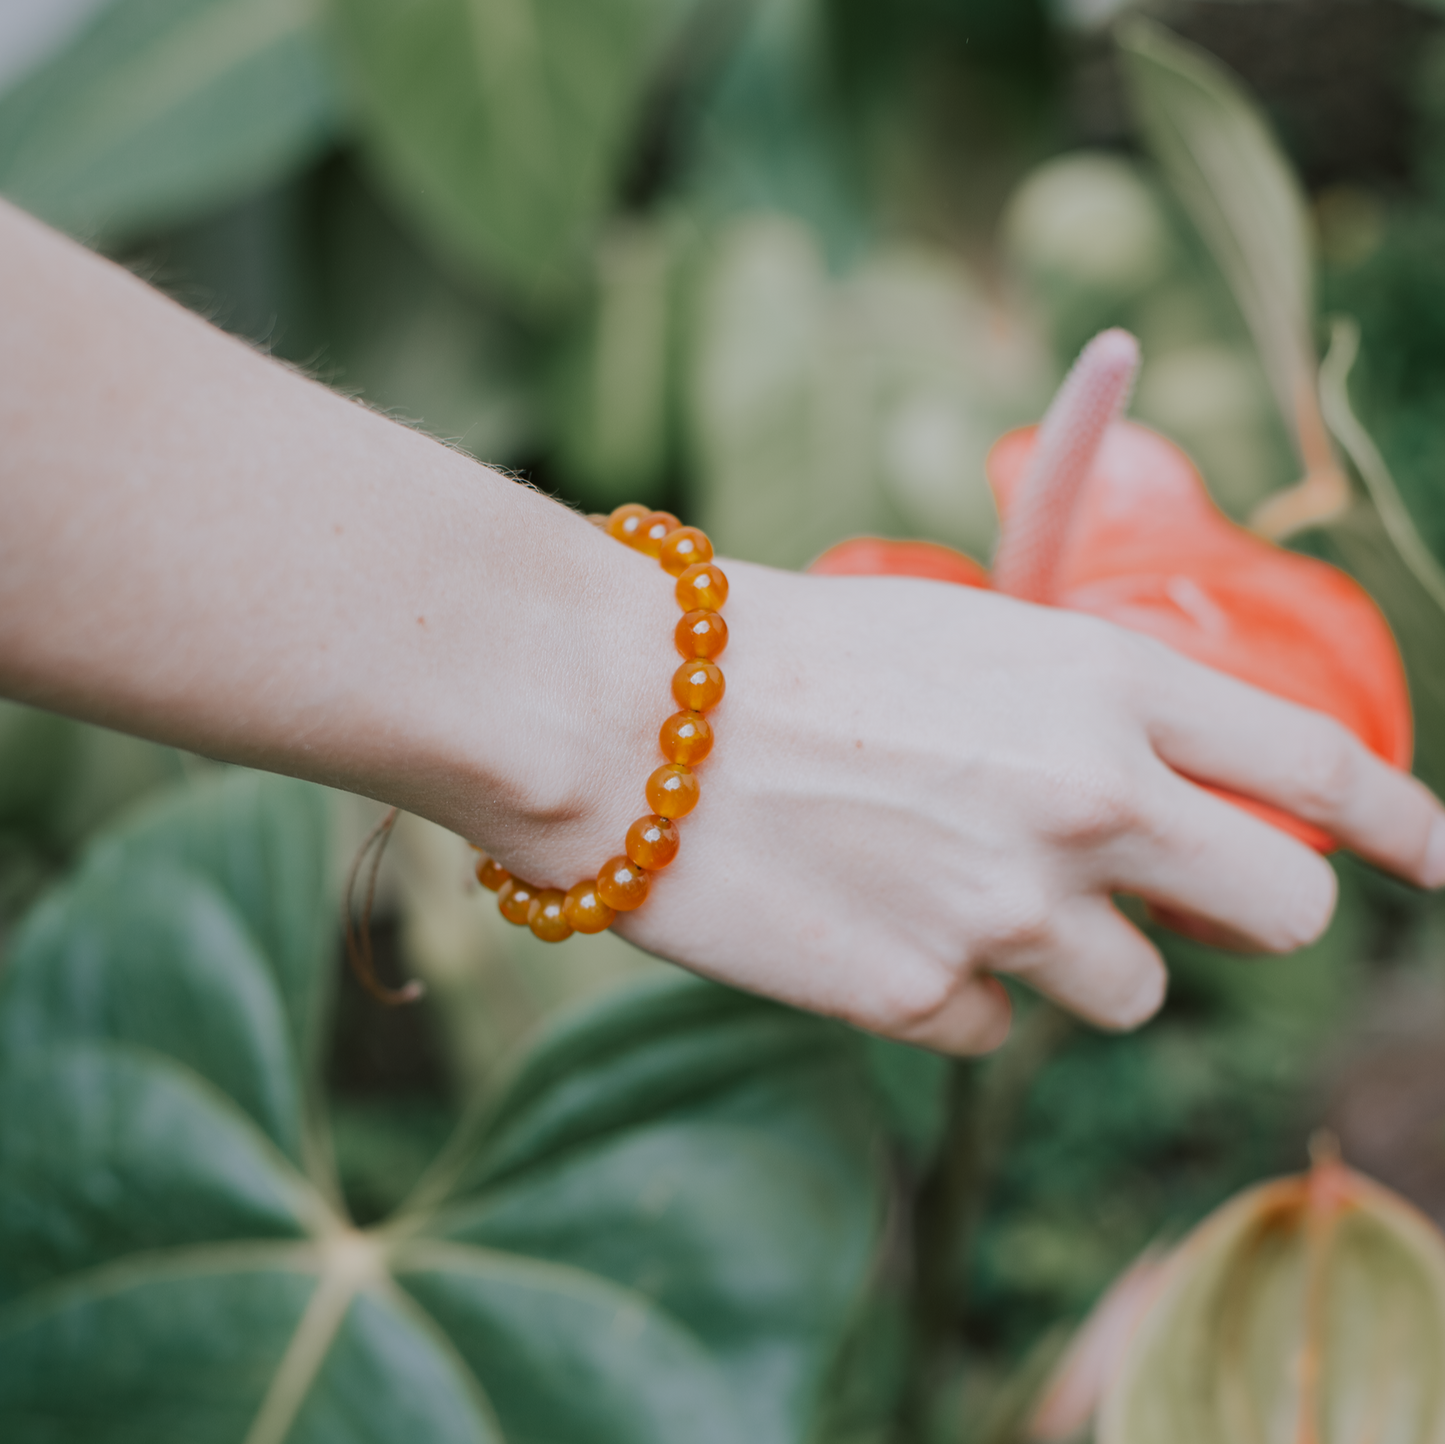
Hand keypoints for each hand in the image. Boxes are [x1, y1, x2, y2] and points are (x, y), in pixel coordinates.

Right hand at [510, 554, 1444, 1054]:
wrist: (622, 710)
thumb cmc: (774, 647)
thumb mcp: (959, 638)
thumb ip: (1077, 718)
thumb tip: (1152, 797)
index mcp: (1103, 682)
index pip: (1314, 761)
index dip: (1406, 821)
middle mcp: (1089, 800)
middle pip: (1275, 912)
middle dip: (1237, 910)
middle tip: (1162, 895)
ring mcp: (1010, 911)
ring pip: (1128, 991)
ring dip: (1064, 952)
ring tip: (940, 882)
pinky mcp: (923, 996)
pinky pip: (993, 1025)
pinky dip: (950, 987)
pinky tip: (864, 920)